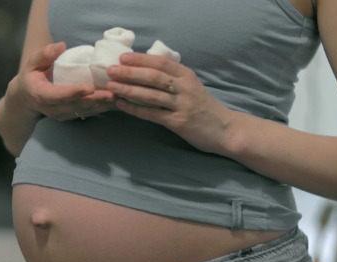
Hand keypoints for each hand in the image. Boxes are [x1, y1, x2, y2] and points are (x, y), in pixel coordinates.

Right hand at [12, 42, 116, 120]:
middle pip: (76, 106)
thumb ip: (45, 54)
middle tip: (113, 93)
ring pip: (84, 111)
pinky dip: (102, 108)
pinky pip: (88, 113)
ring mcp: (62, 115)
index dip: (74, 92)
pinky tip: (116, 102)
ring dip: (102, 105)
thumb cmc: (31, 76)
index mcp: (41, 95)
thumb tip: (61, 45)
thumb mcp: (32, 63)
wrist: (27, 99)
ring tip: (119, 97)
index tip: (89, 88)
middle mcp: (52, 109)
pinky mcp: (71, 116)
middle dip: (95, 100)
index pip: (58, 95)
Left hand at [106, 53, 235, 153]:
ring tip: (111, 86)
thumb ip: (173, 77)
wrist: (225, 130)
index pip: (161, 63)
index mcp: (187, 76)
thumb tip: (147, 65)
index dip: (141, 59)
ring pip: (151, 95)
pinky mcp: (179, 122)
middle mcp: (185, 88)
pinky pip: (152, 114)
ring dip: (129, 89)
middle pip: (154, 77)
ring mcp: (182, 105)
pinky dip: (135, 109)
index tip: (122, 58)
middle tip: (111, 70)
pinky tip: (121, 105)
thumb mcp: (191, 86)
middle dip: (130, 73)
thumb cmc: (203, 107)